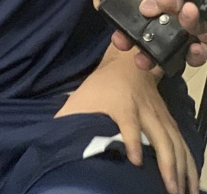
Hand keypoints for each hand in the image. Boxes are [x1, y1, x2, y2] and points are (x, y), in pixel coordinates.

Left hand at [55, 51, 197, 193]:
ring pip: (175, 143)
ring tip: (184, 192)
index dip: (132, 140)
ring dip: (182, 169)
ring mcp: (160, 116)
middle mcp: (144, 111)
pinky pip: (182, 143)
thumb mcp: (82, 97)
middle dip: (167, 164)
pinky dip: (189, 163)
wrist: (127, 64)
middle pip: (159, 136)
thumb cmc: (101, 84)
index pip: (128, 122)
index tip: (135, 160)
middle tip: (170, 190)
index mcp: (121, 105)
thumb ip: (69, 116)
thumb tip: (54, 133)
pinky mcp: (169, 121)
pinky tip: (191, 181)